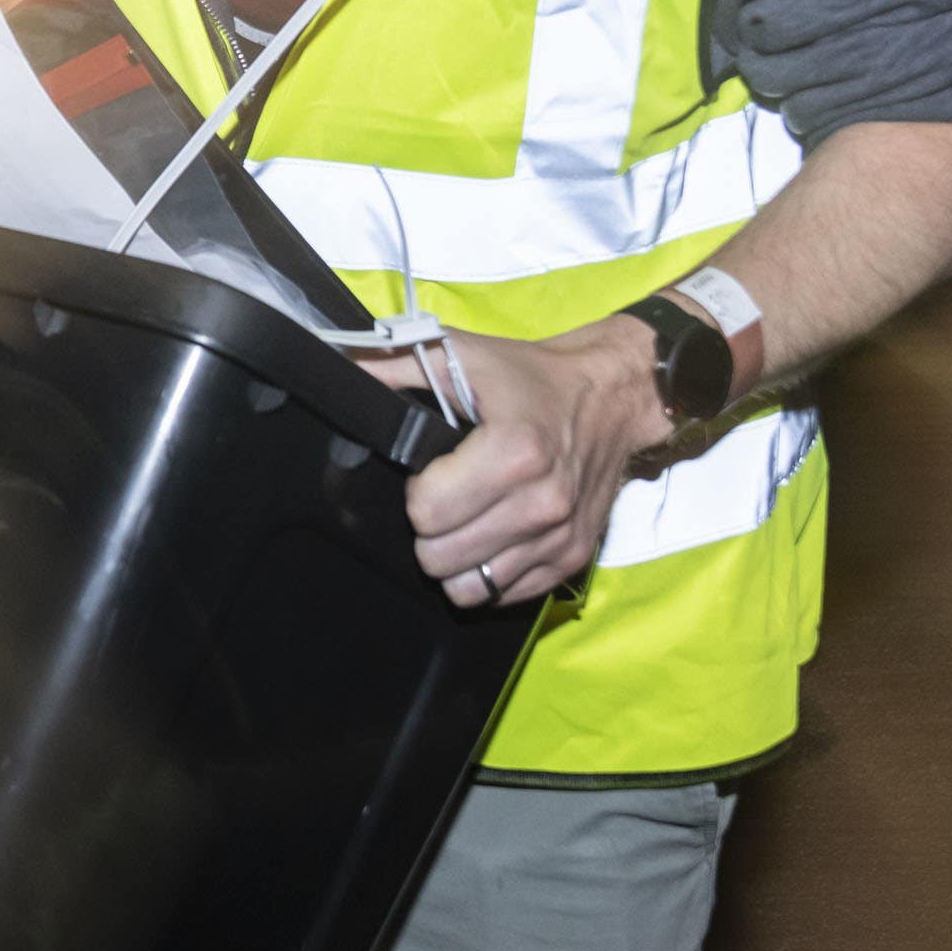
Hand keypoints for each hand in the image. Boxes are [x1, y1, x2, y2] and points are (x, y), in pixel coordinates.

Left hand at [360, 317, 669, 607]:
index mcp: (514, 452)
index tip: (433, 472)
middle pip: (441, 559)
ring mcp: (559, 537)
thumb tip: (337, 373)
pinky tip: (495, 534)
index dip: (418, 494)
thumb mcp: (461, 354)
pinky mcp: (573, 558)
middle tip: (447, 498)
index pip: (427, 513)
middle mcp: (542, 503)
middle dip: (430, 531)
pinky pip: (505, 596)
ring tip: (468, 520)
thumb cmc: (532, 377)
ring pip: (469, 588)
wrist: (614, 394)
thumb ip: (393, 364)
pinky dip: (491, 572)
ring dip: (457, 559)